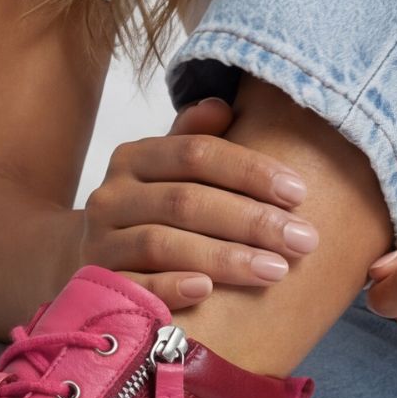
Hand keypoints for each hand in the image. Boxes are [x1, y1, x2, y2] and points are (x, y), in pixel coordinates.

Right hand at [75, 97, 317, 309]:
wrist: (93, 264)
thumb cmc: (150, 215)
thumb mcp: (169, 173)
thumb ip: (195, 140)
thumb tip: (223, 106)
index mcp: (135, 158)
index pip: (197, 153)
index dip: (251, 171)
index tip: (300, 193)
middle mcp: (112, 195)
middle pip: (186, 201)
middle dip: (252, 221)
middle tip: (304, 241)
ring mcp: (100, 241)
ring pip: (162, 243)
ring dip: (224, 258)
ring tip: (275, 271)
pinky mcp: (97, 284)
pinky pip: (134, 286)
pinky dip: (170, 287)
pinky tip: (207, 291)